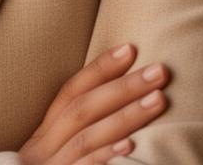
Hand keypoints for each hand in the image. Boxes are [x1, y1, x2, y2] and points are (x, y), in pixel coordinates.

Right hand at [16, 43, 172, 163]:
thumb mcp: (51, 155)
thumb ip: (75, 133)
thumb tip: (116, 103)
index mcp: (43, 135)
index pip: (69, 92)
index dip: (98, 69)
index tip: (130, 49)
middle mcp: (44, 148)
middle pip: (82, 109)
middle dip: (122, 87)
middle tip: (159, 71)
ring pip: (86, 136)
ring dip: (124, 115)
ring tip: (159, 99)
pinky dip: (105, 157)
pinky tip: (131, 145)